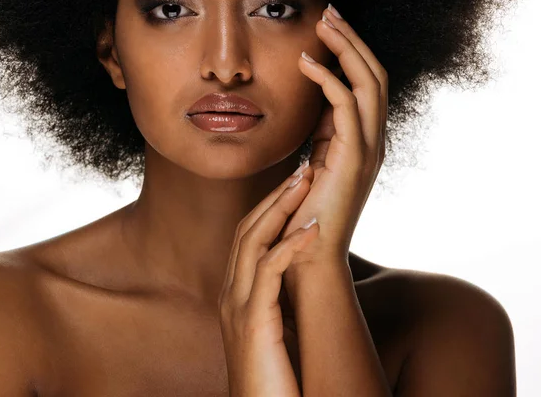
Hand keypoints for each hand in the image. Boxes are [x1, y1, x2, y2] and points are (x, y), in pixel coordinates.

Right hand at [218, 165, 318, 396]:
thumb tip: (297, 278)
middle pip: (247, 230)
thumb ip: (277, 302)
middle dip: (275, 196)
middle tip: (302, 169)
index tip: (296, 185)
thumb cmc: (275, 380)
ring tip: (307, 183)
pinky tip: (312, 229)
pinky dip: (290, 246)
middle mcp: (231, 295)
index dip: (270, 207)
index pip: (248, 238)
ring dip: (281, 208)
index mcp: (236, 295)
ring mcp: (237, 307)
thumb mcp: (274, 332)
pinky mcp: (252, 323)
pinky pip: (269, 272)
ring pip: (253, 242)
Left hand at [282, 7, 388, 281]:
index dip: (351, 53)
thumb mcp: (317, 164)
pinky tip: (306, 64)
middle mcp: (373, 141)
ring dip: (346, 49)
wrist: (310, 254)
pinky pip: (346, 106)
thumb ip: (323, 135)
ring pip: (368, 83)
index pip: (367, 85)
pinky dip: (328, 79)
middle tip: (331, 13)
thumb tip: (317, 105)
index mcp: (365, 141)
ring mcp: (368, 150)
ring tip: (324, 23)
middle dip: (353, 40)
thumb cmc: (307, 212)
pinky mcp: (354, 159)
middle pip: (374, 75)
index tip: (329, 29)